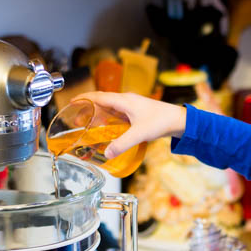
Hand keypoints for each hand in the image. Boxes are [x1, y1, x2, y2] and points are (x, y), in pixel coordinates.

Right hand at [72, 92, 186, 158]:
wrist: (178, 120)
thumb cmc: (161, 121)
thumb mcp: (139, 134)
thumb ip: (122, 144)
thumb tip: (107, 154)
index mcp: (124, 101)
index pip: (99, 96)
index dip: (84, 98)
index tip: (73, 101)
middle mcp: (126, 100)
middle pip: (102, 101)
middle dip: (89, 107)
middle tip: (77, 116)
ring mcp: (132, 106)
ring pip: (110, 107)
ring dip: (99, 113)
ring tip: (88, 122)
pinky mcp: (137, 112)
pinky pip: (118, 112)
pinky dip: (109, 118)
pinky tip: (107, 127)